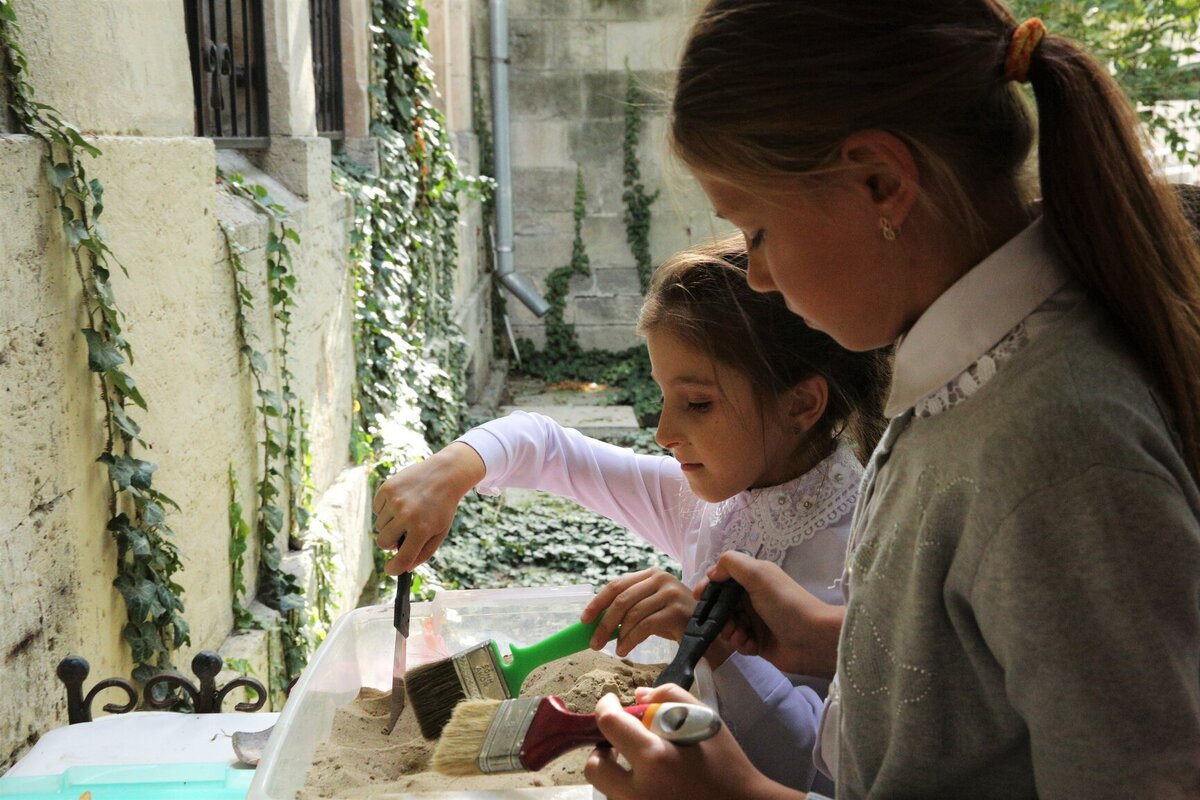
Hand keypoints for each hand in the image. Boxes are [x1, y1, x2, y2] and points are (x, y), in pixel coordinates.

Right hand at [372, 442, 484, 573]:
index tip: (390, 569)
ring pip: (379, 526)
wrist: (445, 473)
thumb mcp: (440, 532)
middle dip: (390, 543)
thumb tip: (404, 568)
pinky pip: (377, 509)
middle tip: (401, 534)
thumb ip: (423, 553)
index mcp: (422, 529)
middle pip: (383, 542)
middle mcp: (406, 515)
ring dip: (390, 524)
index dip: (393, 569)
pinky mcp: (387, 488)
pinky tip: (400, 501)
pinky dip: (385, 509)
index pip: (402, 559)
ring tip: (406, 512)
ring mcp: (395, 500)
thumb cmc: (443, 507)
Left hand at [582, 568, 695, 656]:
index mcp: (650, 574)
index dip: (597, 602)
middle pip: (622, 599)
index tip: (585, 620)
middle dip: (604, 623)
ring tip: (615, 649)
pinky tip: (625, 649)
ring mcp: (670, 592)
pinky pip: (645, 625)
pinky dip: (631, 639)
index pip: (616, 584)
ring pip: (633, 613)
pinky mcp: (676, 609)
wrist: (708, 632)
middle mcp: (660, 578)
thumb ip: (628, 608)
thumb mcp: (650, 608)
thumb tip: (596, 622)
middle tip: (594, 642)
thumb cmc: (674, 621)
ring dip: (619, 635)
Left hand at [584, 684, 801, 799]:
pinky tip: (654, 782)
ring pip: (607, 788)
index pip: (609, 724)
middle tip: (619, 743)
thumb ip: (670, 697)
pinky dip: (630, 788)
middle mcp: (638, 791)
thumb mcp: (704, 720)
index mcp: (655, 758)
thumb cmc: (727, 764)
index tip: (610, 702)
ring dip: (617, 771)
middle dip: (601, 750)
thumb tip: (638, 696)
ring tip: (643, 764)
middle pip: (594, 768)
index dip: (605, 706)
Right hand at [699, 551, 842, 679]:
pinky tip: (751, 646)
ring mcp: (756, 621)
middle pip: (722, 604)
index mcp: (753, 579)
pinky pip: (739, 643)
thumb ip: (731, 564)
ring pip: (728, 625)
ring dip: (729, 631)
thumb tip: (711, 572)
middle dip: (718, 614)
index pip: (723, 579)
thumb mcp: (759, 574)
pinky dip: (741, 644)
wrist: (813, 639)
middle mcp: (753, 598)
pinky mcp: (759, 643)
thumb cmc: (785, 603)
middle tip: (724, 623)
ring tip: (740, 636)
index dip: (709, 586)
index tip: (699, 597)